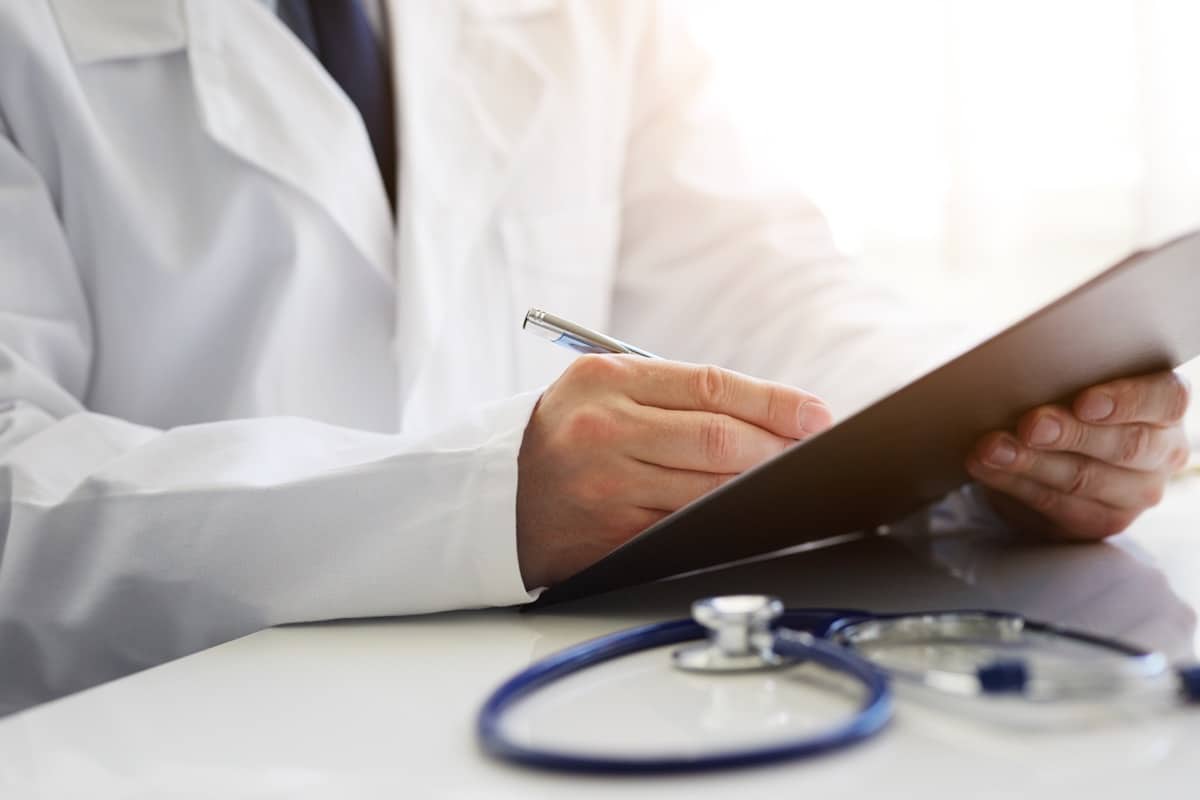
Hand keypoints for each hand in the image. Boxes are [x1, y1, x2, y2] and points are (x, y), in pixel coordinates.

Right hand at [516, 356, 833, 587]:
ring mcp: (606, 488)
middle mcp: (603, 431)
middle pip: (719, 439)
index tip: (817, 416)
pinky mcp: (610, 538)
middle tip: (811, 453)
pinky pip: (686, 528)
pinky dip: (724, 521)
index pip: (711, 386)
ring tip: (786, 481)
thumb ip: (670, 393)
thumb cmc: (562, 434)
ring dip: (758, 487)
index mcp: (604, 380)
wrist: (492, 496)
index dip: (775, 402)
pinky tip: (746, 513)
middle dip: (778, 449)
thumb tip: (766, 416)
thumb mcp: (598, 389)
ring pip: (710, 488)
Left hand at [967, 370, 1190, 538]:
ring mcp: (1134, 493)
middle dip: (1071, 434)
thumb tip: (1022, 363)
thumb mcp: (1074, 378)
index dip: (1127, 401)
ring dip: (1031, 462)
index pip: (1165, 399)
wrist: (1052, 447)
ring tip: (990, 448)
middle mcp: (1161, 451)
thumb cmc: (1066, 396)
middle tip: (1030, 425)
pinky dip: (1013, 483)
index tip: (1084, 402)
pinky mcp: (1097, 520)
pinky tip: (985, 467)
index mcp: (1165, 405)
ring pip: (1084, 479)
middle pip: (1126, 444)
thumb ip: (1066, 372)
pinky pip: (1054, 504)